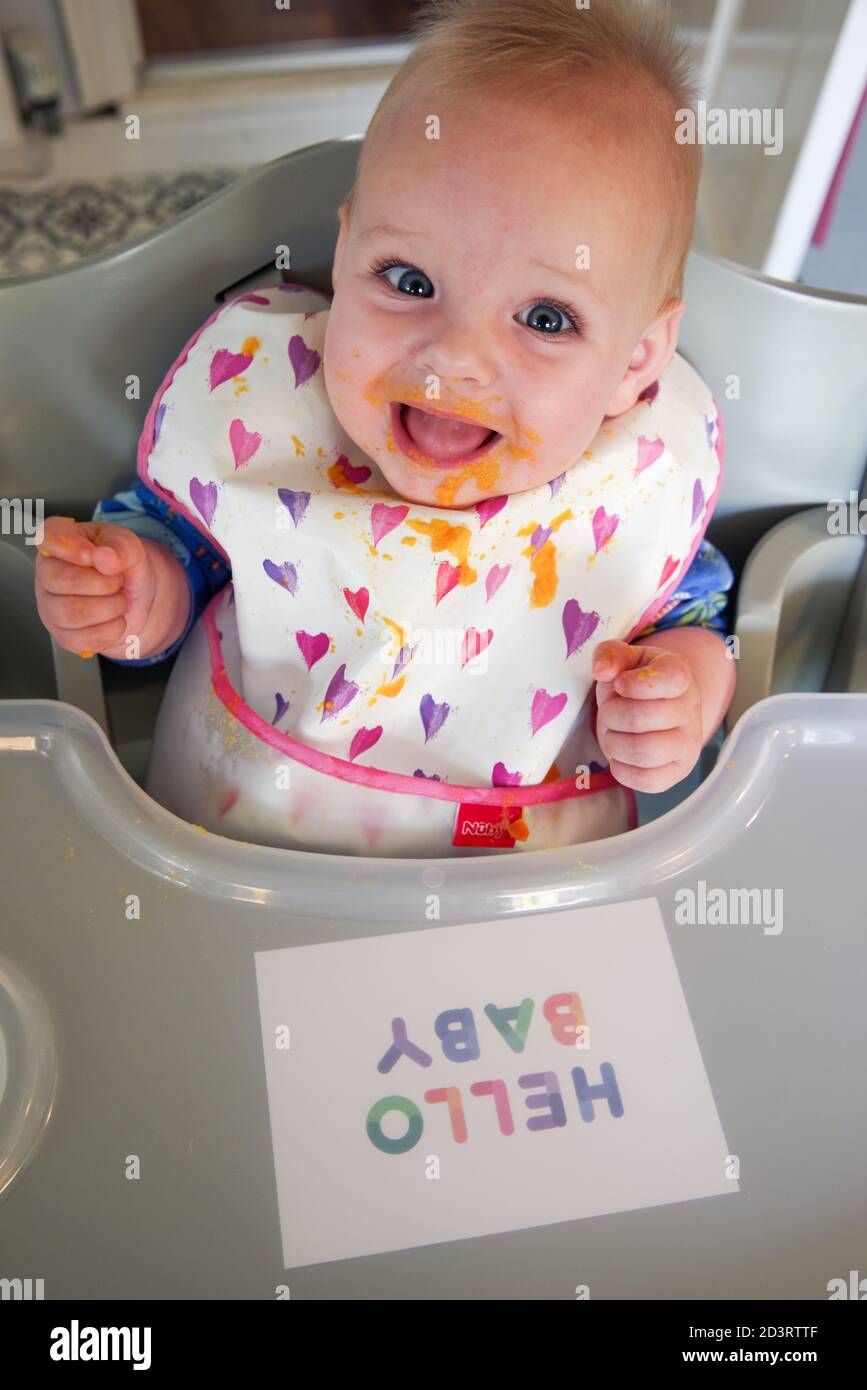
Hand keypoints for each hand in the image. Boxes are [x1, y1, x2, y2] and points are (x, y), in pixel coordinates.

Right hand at [35, 516, 156, 657]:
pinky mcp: (62, 635)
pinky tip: (116, 620)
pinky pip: (81, 640)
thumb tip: (104, 557)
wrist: (137, 599)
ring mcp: (50, 606)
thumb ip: (120, 547)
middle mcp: (47, 573)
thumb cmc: (124, 567)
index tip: (94, 555)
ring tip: (120, 601)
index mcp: (61, 541)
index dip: (70, 547)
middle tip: (119, 582)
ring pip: (71, 613)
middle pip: (60, 580)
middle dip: (103, 583)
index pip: (48, 536)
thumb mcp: (130, 548)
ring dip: (110, 608)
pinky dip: (110, 631)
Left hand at [592, 638, 702, 792]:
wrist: (656, 709)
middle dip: (610, 715)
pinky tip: (620, 755)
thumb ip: (611, 654)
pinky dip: (622, 769)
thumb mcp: (626, 660)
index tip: (619, 684)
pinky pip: (646, 781)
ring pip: (641, 751)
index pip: (666, 679)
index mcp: (681, 675)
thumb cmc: (636, 683)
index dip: (632, 684)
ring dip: (613, 743)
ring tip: (613, 734)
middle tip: (609, 713)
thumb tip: (603, 670)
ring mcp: (688, 744)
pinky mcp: (678, 772)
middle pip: (638, 718)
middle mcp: (691, 710)